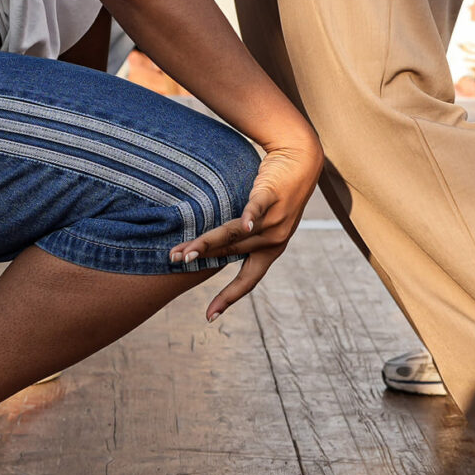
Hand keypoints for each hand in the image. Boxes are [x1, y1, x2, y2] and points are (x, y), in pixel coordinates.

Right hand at [173, 132, 323, 321]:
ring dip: (208, 244)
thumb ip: (242, 234)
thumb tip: (214, 244)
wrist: (301, 158)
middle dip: (201, 260)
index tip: (210, 316)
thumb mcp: (262, 220)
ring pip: (235, 236)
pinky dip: (248, 217)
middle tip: (174, 262)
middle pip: (230, 254)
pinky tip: (242, 224)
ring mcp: (274, 219)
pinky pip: (257, 209)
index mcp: (272, 250)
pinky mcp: (272, 195)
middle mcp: (274, 239)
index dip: (229, 297)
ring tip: (186, 252)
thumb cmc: (276, 189)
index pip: (248, 280)